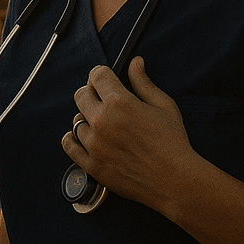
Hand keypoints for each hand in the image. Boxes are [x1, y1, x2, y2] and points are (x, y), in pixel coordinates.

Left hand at [62, 57, 197, 211]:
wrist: (174, 181)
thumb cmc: (173, 142)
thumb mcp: (164, 106)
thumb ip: (144, 83)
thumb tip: (135, 62)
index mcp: (119, 102)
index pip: (96, 75)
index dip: (102, 74)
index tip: (106, 79)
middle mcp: (102, 121)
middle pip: (81, 95)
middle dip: (91, 93)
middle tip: (104, 100)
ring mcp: (94, 144)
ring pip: (76, 120)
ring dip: (87, 118)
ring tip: (102, 123)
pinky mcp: (92, 165)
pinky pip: (69, 144)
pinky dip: (73, 138)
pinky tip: (83, 136)